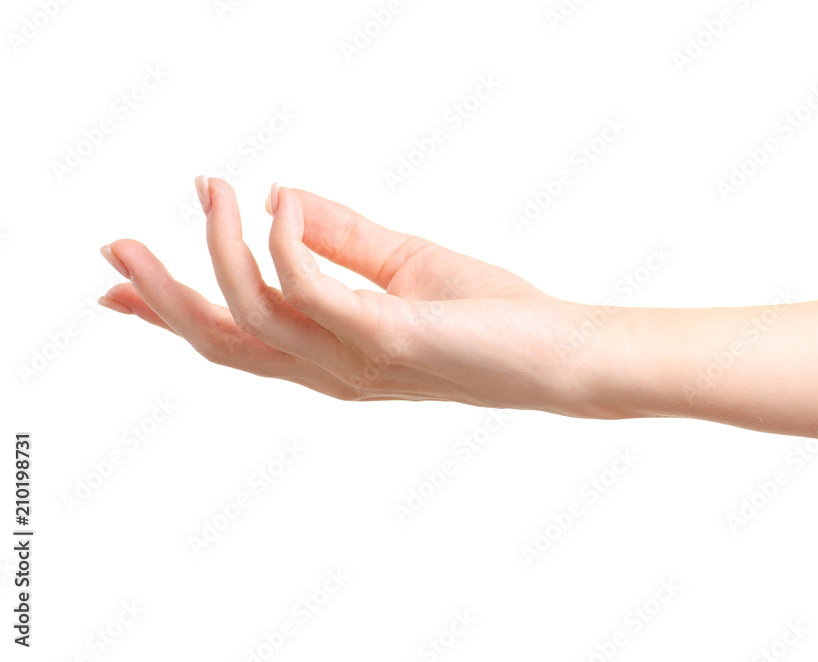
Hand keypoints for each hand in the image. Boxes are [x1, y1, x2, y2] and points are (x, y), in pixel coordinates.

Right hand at [99, 177, 603, 415]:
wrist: (557, 352)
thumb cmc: (487, 314)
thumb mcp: (402, 265)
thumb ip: (339, 237)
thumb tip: (279, 196)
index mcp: (329, 355)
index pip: (236, 340)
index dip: (170, 315)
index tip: (116, 287)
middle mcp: (330, 369)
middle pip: (221, 341)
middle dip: (161, 294)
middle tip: (116, 247)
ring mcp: (354, 360)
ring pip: (252, 315)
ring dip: (218, 249)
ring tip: (212, 189)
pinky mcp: (388, 339)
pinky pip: (311, 291)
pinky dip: (285, 244)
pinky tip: (281, 204)